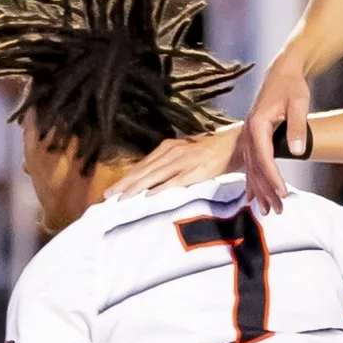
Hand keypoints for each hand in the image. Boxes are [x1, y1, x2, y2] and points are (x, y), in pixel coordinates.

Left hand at [105, 125, 243, 201]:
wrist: (234, 144)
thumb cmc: (209, 152)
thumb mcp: (184, 154)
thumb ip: (168, 165)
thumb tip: (151, 181)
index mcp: (167, 148)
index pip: (142, 165)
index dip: (126, 179)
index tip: (110, 190)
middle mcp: (172, 153)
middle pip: (144, 171)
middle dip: (125, 184)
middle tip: (108, 196)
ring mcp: (184, 162)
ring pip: (155, 176)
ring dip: (138, 188)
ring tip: (123, 198)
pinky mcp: (196, 171)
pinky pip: (176, 181)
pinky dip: (162, 188)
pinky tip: (150, 196)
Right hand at [239, 63, 308, 213]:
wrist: (283, 72)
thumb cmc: (292, 86)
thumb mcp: (299, 104)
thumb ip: (296, 127)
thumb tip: (297, 151)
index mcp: (257, 124)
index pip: (264, 157)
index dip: (273, 177)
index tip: (282, 193)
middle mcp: (248, 132)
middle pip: (255, 167)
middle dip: (266, 190)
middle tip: (277, 210)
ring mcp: (248, 135)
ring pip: (251, 168)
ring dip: (259, 190)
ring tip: (268, 210)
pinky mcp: (253, 137)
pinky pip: (250, 163)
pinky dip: (253, 181)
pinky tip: (254, 197)